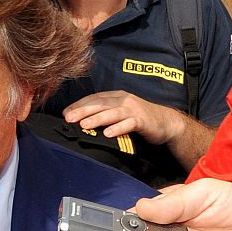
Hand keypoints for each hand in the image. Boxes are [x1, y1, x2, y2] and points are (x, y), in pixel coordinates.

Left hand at [62, 90, 184, 145]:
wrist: (166, 122)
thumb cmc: (140, 118)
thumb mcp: (121, 112)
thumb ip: (105, 113)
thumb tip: (82, 121)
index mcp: (116, 96)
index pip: (94, 98)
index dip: (79, 104)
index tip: (65, 113)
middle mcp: (123, 100)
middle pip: (100, 104)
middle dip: (83, 110)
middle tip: (69, 118)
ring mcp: (133, 109)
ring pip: (112, 113)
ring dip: (97, 118)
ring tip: (84, 125)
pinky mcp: (142, 120)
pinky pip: (128, 124)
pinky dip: (118, 128)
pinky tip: (108, 134)